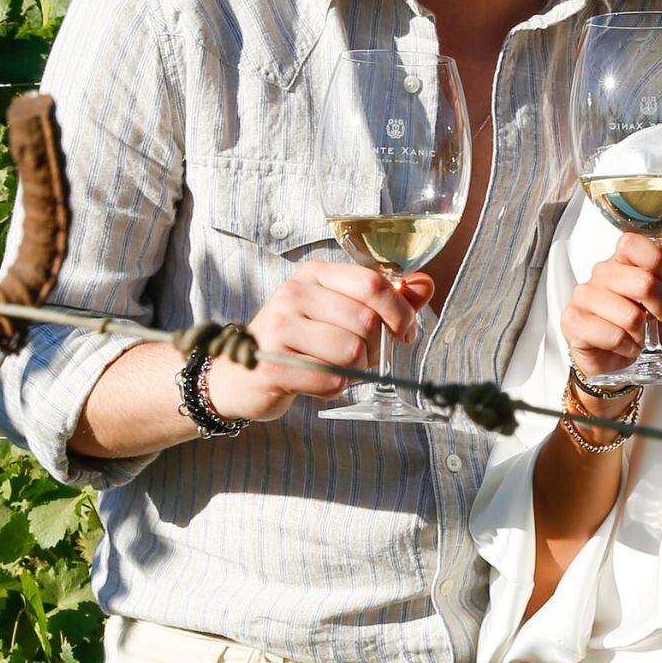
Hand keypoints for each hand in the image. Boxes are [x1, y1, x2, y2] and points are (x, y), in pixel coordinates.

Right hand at [205, 261, 433, 422]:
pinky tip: (316, 382)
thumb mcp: (337, 311)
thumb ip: (385, 299)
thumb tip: (426, 284)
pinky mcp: (270, 365)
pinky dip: (334, 388)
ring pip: (351, 353)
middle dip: (375, 348)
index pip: (373, 283)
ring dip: (354, 370)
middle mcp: (293, 293)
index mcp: (315, 274)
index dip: (400, 312)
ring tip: (333, 369)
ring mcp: (277, 327)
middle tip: (362, 358)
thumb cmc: (296, 341)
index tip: (406, 333)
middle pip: (366, 322)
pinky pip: (330, 380)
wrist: (235, 375)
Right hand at [563, 232, 661, 380]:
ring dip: (642, 333)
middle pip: (642, 282)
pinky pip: (614, 336)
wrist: (628, 362)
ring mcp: (584, 296)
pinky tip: (622, 345)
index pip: (632, 244)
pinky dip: (626, 347)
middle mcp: (600, 273)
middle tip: (657, 319)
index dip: (657, 262)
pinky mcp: (573, 321)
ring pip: (630, 315)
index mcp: (622, 260)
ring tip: (635, 334)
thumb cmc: (647, 327)